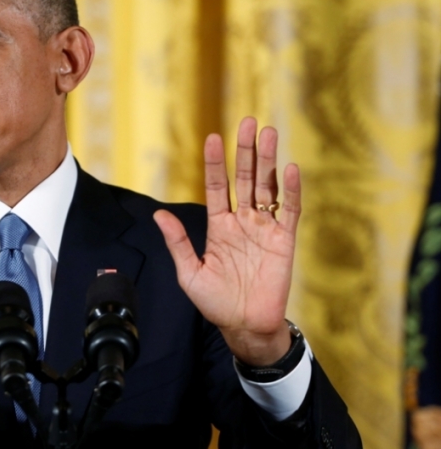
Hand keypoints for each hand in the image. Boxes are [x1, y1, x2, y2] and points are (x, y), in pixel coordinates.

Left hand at [154, 117, 299, 365]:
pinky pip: (289, 212)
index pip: (218, 186)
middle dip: (246, 151)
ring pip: (267, 187)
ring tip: (268, 133)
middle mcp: (242, 222)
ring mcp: (264, 229)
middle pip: (245, 178)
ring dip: (268, 161)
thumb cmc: (215, 302)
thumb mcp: (189, 272)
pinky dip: (290, 191)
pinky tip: (288, 169)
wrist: (244, 326)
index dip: (216, 163)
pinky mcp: (284, 242)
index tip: (213, 138)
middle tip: (248, 122)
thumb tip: (158, 214)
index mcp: (218, 226)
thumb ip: (177, 242)